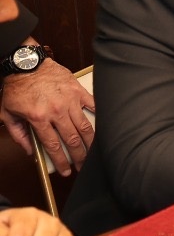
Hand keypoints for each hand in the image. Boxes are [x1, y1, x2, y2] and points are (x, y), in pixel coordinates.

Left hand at [1, 57, 94, 175]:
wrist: (26, 64)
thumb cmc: (16, 87)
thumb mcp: (7, 113)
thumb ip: (18, 134)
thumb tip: (29, 151)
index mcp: (38, 117)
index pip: (53, 146)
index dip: (61, 161)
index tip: (66, 171)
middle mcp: (56, 111)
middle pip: (72, 140)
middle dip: (79, 156)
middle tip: (83, 165)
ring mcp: (69, 100)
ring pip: (84, 126)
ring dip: (90, 142)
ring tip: (93, 151)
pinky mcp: (77, 91)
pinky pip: (92, 105)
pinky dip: (98, 115)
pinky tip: (103, 125)